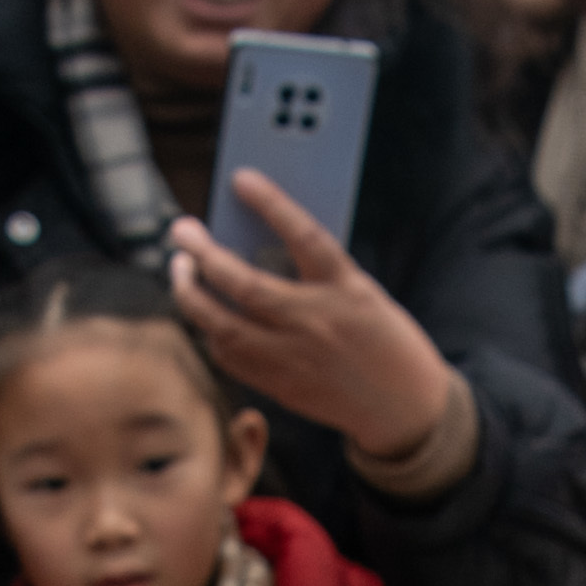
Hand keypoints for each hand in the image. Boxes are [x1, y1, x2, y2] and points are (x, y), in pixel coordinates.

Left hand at [175, 185, 464, 475]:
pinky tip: (204, 313)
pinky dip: (211, 333)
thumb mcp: (363, 294)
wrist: (405, 408)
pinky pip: (231, 357)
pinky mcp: (282, 387)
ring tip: (180, 270)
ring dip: (191, 295)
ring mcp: (295, 359)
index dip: (272, 203)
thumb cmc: (385, 339)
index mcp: (347, 290)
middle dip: (203, 254)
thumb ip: (318, 272)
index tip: (241, 177)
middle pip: (244, 285)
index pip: (304, 236)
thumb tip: (256, 244)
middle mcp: (317, 323)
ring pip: (223, 326)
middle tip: (181, 231)